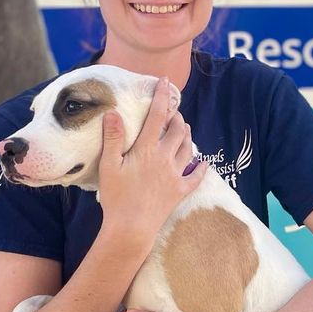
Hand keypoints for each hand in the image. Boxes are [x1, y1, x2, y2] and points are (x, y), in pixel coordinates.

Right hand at [97, 78, 206, 243]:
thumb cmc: (116, 197)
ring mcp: (175, 175)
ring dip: (187, 135)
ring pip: (188, 148)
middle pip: (178, 130)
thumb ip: (113, 138)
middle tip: (173, 112)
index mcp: (146, 149)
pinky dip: (201, 167)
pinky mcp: (180, 191)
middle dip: (177, 116)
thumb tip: (113, 113)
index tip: (165, 83)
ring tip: (184, 128)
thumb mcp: (108, 166)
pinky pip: (196, 176)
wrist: (131, 228)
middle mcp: (165, 158)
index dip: (162, 96)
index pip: (157, 116)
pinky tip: (204, 162)